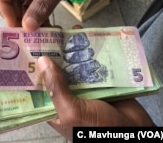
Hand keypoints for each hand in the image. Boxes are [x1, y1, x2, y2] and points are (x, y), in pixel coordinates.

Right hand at [0, 0, 129, 31]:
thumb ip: (44, 3)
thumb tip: (28, 26)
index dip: (4, 6)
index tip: (14, 24)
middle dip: (18, 16)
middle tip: (25, 35)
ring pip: (26, 4)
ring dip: (30, 20)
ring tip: (36, 35)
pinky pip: (38, 5)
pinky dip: (40, 17)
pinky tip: (46, 29)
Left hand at [36, 26, 154, 141]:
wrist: (133, 132)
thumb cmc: (97, 129)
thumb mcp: (71, 111)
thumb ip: (56, 88)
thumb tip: (42, 61)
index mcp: (53, 107)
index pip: (38, 85)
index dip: (33, 68)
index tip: (28, 48)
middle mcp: (65, 95)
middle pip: (55, 72)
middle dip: (53, 54)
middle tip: (48, 33)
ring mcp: (82, 87)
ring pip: (73, 66)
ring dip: (71, 50)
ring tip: (66, 31)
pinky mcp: (98, 82)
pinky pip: (90, 64)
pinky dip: (89, 52)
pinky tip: (85, 36)